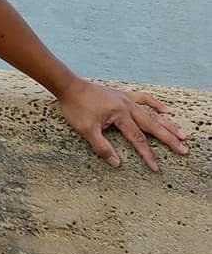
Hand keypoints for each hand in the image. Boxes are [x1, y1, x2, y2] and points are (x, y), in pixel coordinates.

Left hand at [57, 77, 189, 170]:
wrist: (68, 86)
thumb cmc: (76, 107)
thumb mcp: (86, 130)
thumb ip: (102, 147)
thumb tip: (117, 163)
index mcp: (119, 114)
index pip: (137, 138)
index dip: (147, 154)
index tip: (156, 167)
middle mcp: (127, 106)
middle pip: (152, 125)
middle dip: (169, 139)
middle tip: (184, 149)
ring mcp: (126, 99)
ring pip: (152, 113)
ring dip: (167, 123)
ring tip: (182, 133)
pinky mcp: (122, 95)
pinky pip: (144, 98)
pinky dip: (156, 104)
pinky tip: (167, 110)